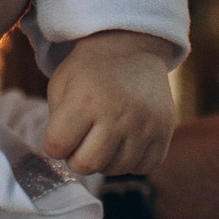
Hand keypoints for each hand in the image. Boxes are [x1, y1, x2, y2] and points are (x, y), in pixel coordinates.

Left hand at [43, 33, 176, 177]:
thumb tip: (64, 157)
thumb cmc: (90, 71)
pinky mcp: (164, 131)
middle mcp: (117, 114)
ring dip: (105, 160)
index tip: (60, 134)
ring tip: (104, 137)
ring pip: (116, 169)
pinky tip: (126, 140)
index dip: (54, 145)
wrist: (132, 48)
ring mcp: (145, 124)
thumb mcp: (61, 84)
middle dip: (77, 158)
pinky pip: (143, 167)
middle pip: (88, 165)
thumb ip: (56, 123)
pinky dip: (131, 160)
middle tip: (81, 141)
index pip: (57, 147)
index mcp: (85, 100)